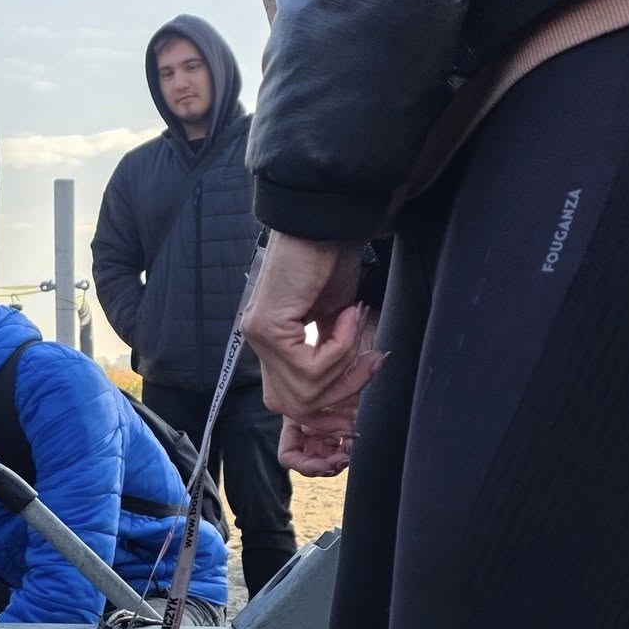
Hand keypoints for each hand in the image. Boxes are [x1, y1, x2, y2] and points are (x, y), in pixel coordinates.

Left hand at [243, 235, 385, 474]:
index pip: (290, 401)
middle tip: (371, 358)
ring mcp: (258, 335)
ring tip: (352, 321)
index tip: (366, 379)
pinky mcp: (267, 327)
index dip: (329, 404)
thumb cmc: (333, 262)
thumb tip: (347, 392)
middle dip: (343, 389)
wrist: (327, 224)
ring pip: (306, 391)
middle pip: (296, 405)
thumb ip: (330, 355)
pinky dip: (339, 345)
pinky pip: (310, 366)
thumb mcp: (335, 320)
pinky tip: (345, 313)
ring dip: (344, 362)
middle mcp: (257, 341)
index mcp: (271, 342)